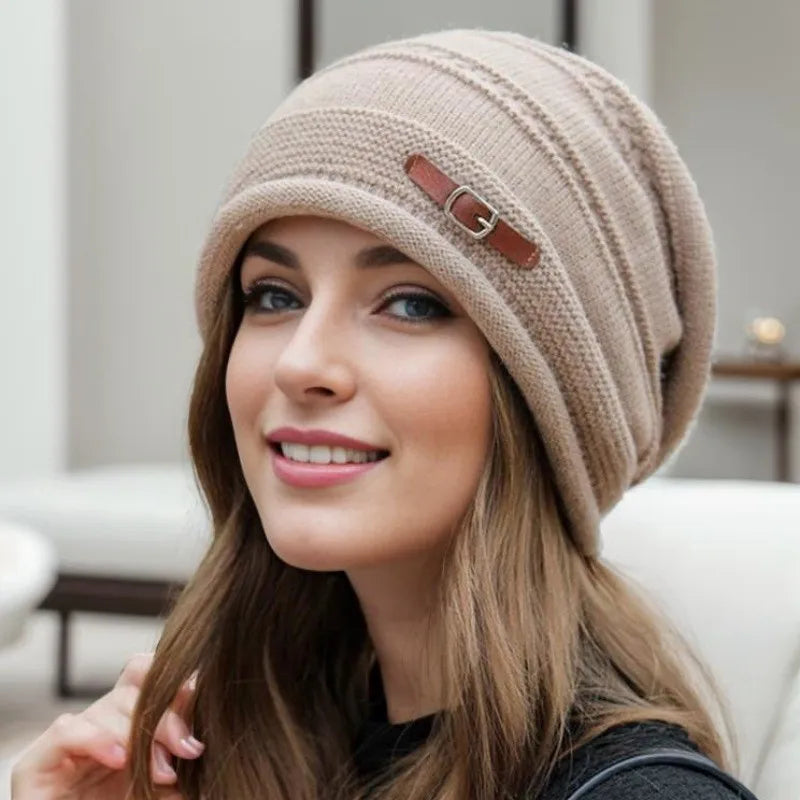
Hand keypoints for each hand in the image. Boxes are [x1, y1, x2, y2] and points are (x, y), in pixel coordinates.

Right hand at [10, 652, 203, 798]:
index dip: (172, 679)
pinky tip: (119, 760)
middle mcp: (99, 723)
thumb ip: (179, 758)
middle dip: (168, 718)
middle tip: (189, 750)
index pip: (146, 673)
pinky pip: (68, 730)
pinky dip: (96, 740)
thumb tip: (212, 732)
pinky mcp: (36, 762)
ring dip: (139, 737)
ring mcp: (69, 739)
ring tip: (161, 771)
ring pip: (107, 707)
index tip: (199, 700)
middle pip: (136, 690)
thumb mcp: (159, 786)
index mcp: (128, 721)